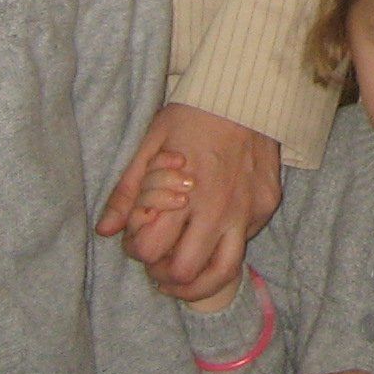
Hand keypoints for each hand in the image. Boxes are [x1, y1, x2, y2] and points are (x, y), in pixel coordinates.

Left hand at [99, 103, 283, 302]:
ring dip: (201, 283)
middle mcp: (218, 208)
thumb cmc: (192, 114)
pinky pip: (244, 240)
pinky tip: (212, 232)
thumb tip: (106, 230)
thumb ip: (128, 191)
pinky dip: (225, 246)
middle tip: (159, 263)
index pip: (151, 251)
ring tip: (185, 277)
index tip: (138, 239)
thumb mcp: (151, 144)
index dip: (137, 251)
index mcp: (184, 193)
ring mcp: (248, 210)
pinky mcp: (267, 205)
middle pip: (186, 273)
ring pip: (225, 272)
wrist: (246, 91)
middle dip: (166, 275)